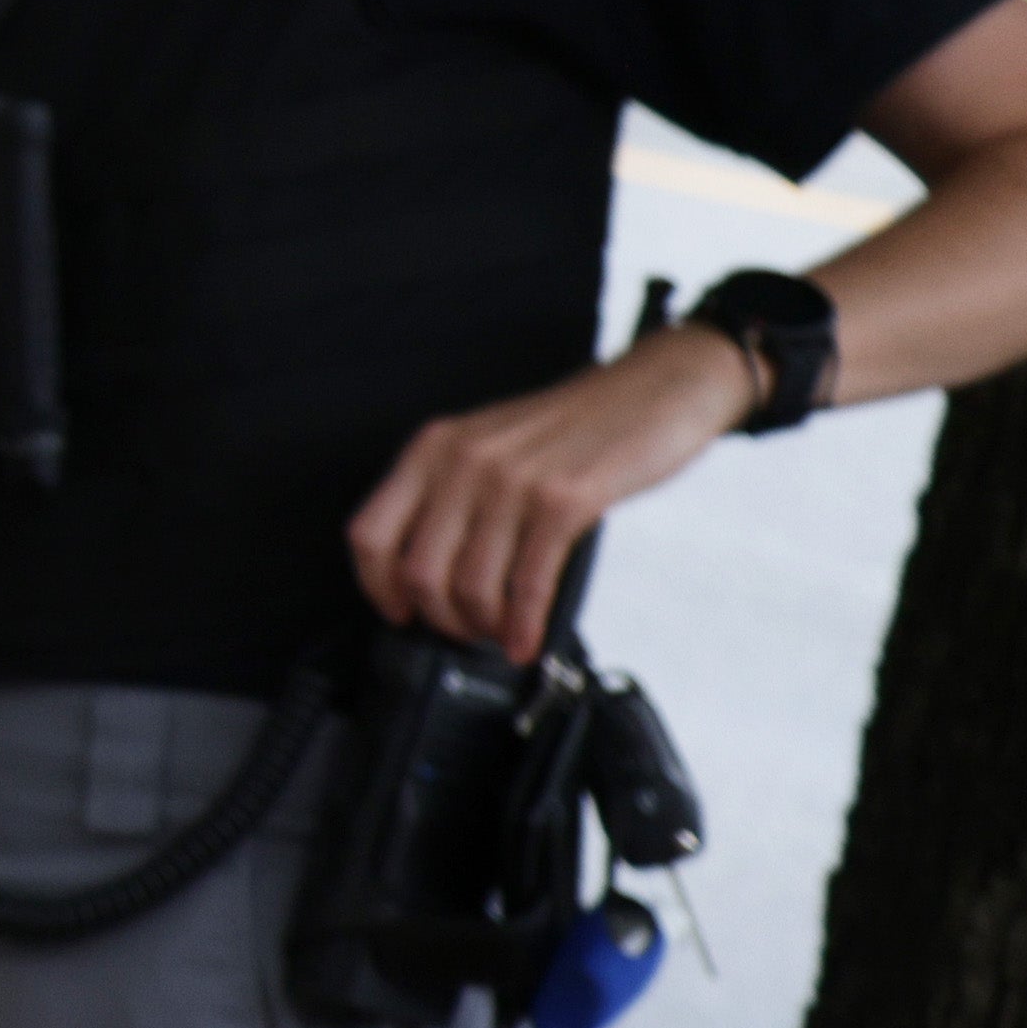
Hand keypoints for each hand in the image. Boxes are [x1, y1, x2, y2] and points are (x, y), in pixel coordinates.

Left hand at [349, 326, 743, 653]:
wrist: (657, 386)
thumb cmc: (574, 425)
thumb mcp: (489, 444)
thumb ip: (451, 493)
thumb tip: (426, 574)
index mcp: (432, 448)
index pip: (369, 534)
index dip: (377, 587)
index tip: (397, 612)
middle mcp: (463, 462)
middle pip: (418, 572)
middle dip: (439, 618)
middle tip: (462, 631)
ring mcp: (512, 480)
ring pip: (469, 585)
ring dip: (481, 626)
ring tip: (498, 633)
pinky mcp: (563, 500)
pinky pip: (527, 584)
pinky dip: (522, 625)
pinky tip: (525, 641)